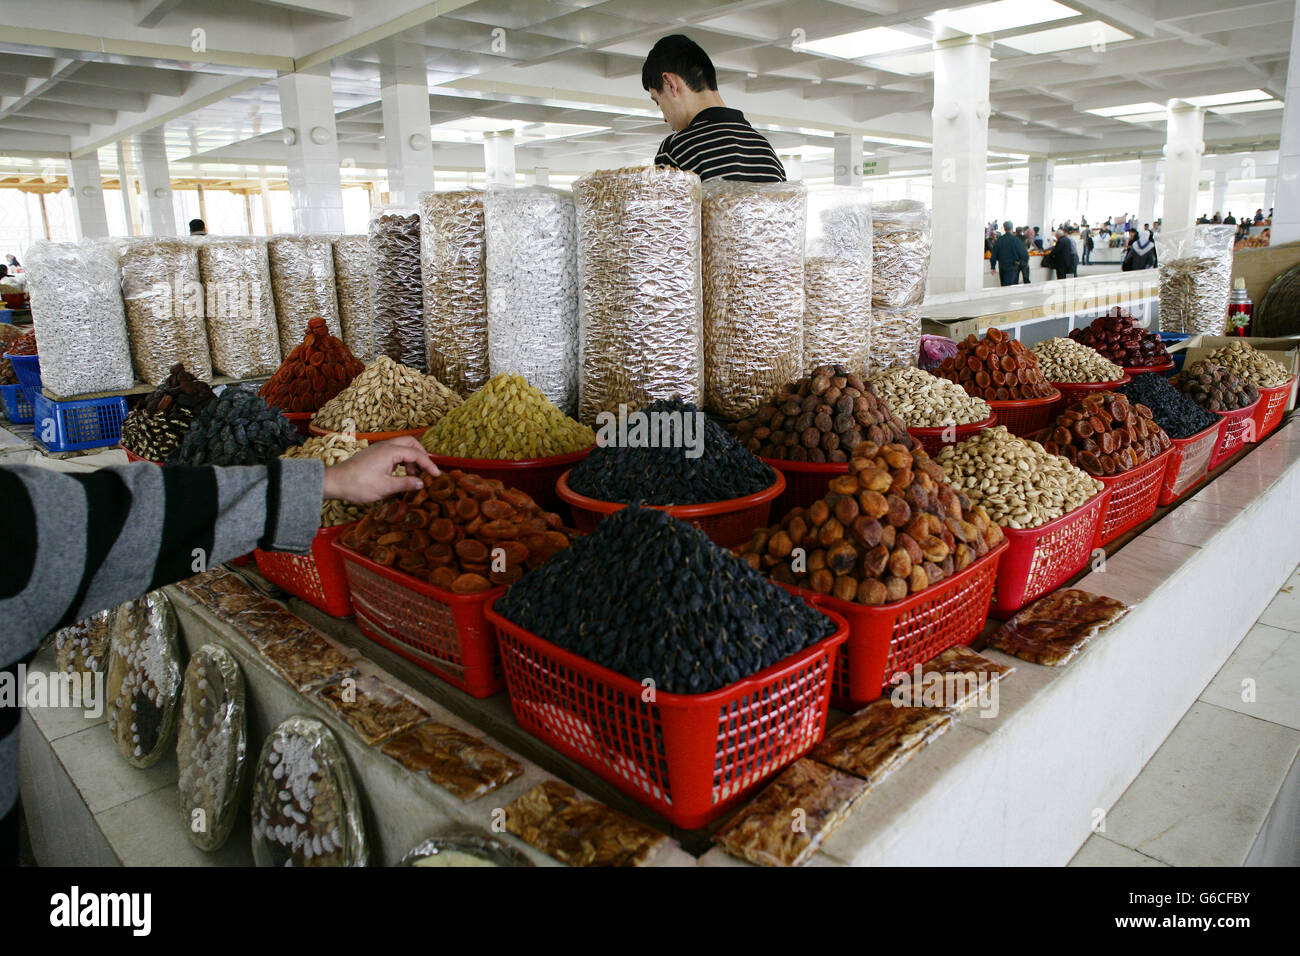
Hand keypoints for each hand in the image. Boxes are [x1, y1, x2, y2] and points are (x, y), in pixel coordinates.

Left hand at [321, 437, 439, 503]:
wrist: (334, 482)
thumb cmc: (358, 484)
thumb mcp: (385, 487)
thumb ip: (405, 483)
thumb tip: (421, 483)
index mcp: (390, 451)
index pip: (416, 454)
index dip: (429, 464)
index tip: (436, 475)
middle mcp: (385, 446)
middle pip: (410, 443)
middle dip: (421, 455)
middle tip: (426, 470)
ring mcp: (378, 449)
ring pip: (401, 447)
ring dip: (410, 459)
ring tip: (411, 476)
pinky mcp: (373, 455)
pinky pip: (392, 452)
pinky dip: (401, 461)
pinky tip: (399, 475)